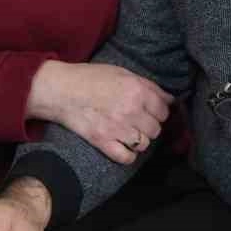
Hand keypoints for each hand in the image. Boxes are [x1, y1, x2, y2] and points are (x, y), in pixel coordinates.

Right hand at [26, 61, 171, 162]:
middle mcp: (131, 110)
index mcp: (137, 90)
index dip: (158, 112)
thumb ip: (148, 86)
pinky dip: (128, 155)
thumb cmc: (90, 78)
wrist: (61, 90)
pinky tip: (122, 146)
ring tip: (128, 132)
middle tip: (137, 121)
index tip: (150, 112)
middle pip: (156, 129)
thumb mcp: (122, 73)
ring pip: (144, 144)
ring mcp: (117, 128)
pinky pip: (127, 157)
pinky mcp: (103, 141)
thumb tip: (170, 100)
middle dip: (149, 126)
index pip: (164, 111)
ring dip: (139, 140)